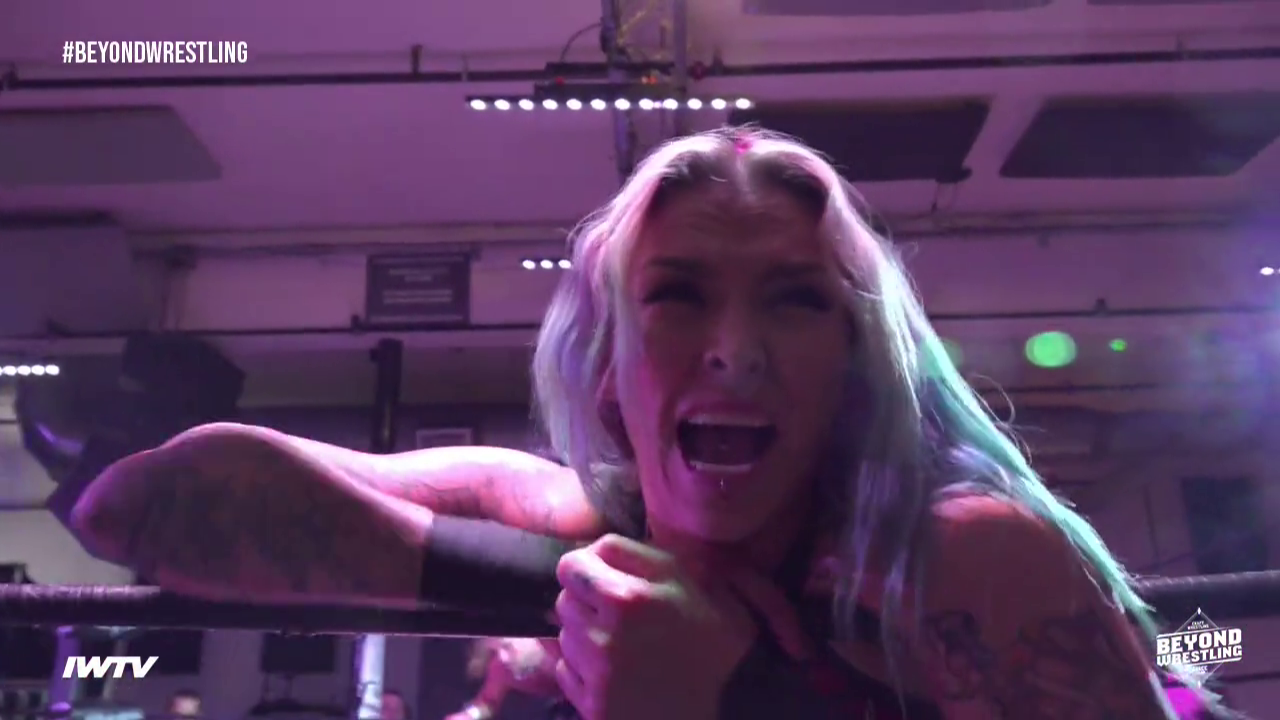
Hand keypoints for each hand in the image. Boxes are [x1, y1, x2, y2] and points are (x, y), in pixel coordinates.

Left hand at [552, 535, 810, 719]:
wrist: (725, 715)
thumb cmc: (722, 651)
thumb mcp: (710, 591)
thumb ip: (663, 561)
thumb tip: (613, 546)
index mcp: (640, 594)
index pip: (590, 552)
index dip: (598, 559)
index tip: (610, 571)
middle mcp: (613, 626)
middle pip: (569, 587)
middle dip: (587, 592)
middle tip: (613, 608)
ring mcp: (599, 666)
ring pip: (564, 627)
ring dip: (584, 630)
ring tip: (618, 643)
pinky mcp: (591, 701)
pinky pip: (565, 668)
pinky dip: (581, 668)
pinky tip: (613, 673)